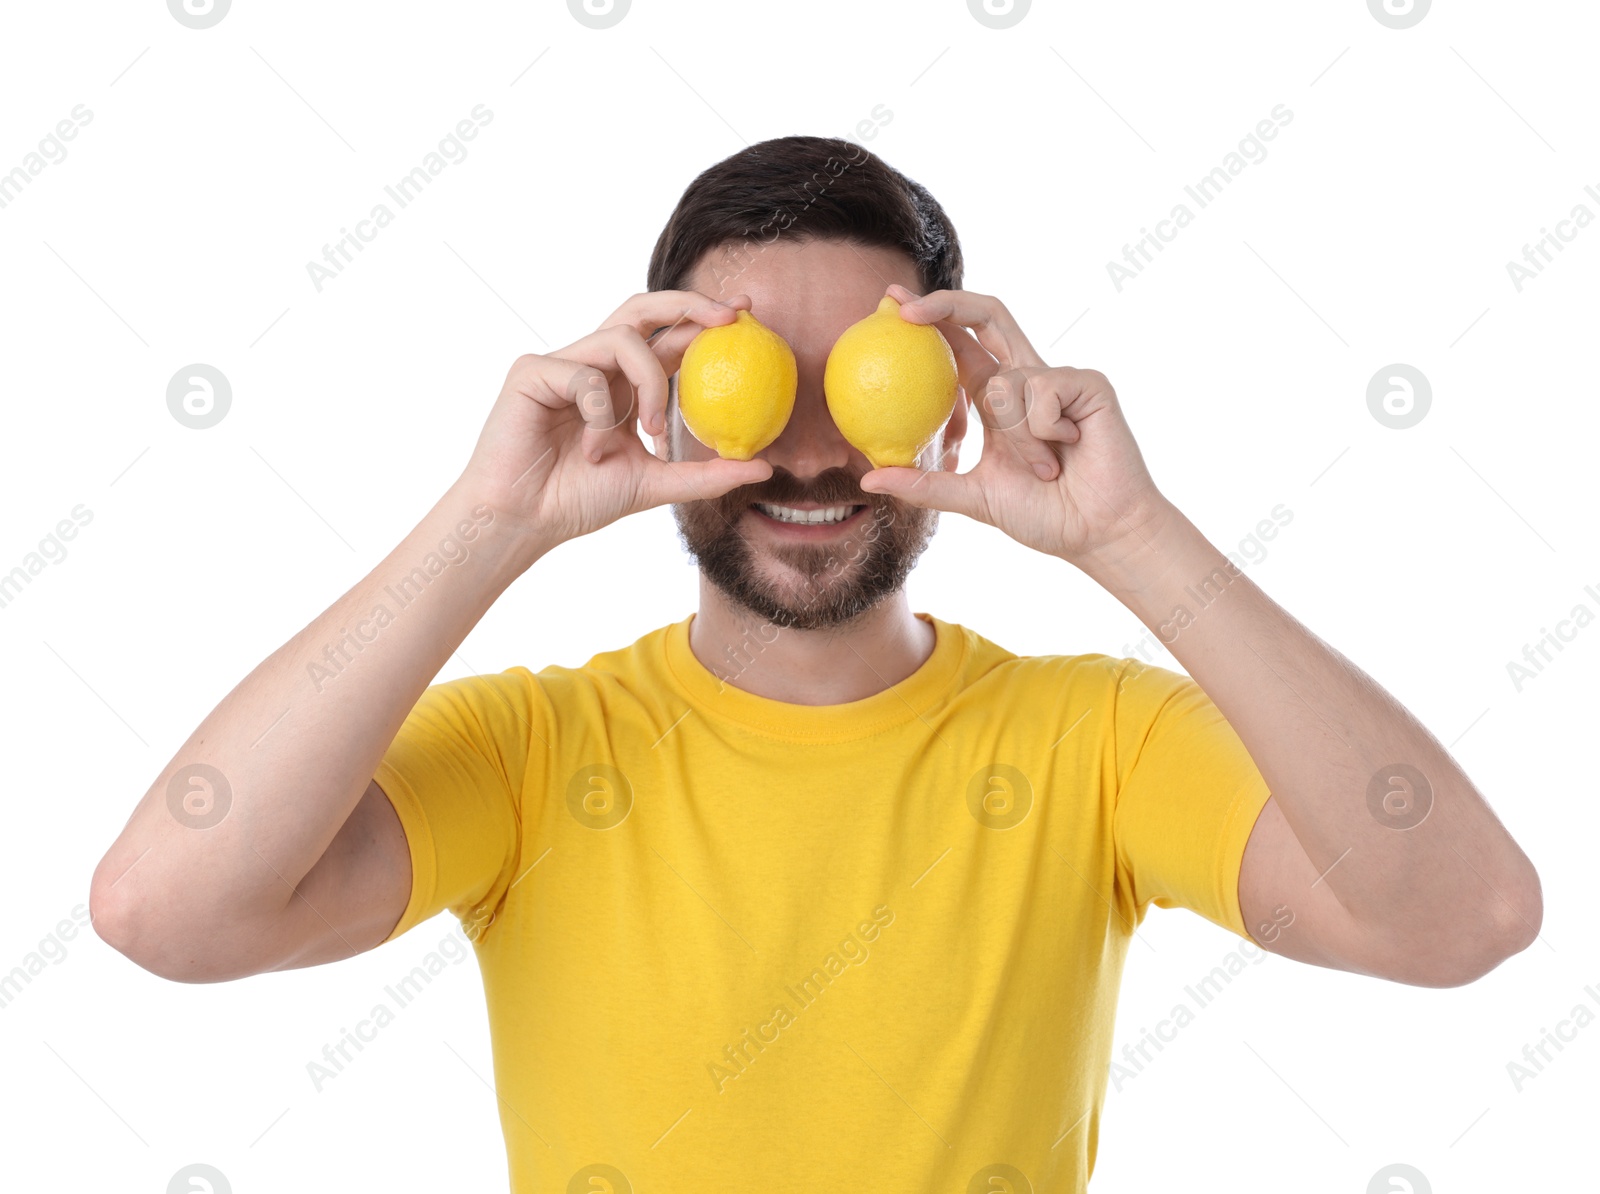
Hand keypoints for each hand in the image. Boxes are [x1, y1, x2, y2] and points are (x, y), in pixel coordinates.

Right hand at [456, 290, 772, 552]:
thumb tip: (765, 466)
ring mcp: (562, 364)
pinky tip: (592, 451)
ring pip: (623, 338)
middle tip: (728, 317)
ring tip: (651, 431)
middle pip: (642, 308)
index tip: (746, 313)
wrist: (524, 522)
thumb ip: (705, 474)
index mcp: (623, 384)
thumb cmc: (579, 501)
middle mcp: (595, 365)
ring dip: (650, 383)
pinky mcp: (533, 371)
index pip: (667, 338)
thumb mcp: (655, 485)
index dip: (703, 319)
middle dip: (689, 302)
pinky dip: (602, 416)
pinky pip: (587, 376)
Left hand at [858, 284, 1172, 570]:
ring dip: (1017, 436)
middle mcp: (1027, 379)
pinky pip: (1043, 392)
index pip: (959, 345)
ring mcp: (1059, 379)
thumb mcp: (972, 498)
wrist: (1097, 533)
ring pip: (1008, 382)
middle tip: (904, 307)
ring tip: (1044, 470)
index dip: (929, 319)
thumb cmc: (1045, 517)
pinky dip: (1044, 429)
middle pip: (986, 315)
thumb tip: (868, 479)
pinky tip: (1069, 449)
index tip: (889, 304)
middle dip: (945, 302)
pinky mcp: (1088, 384)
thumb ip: (924, 484)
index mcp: (999, 399)